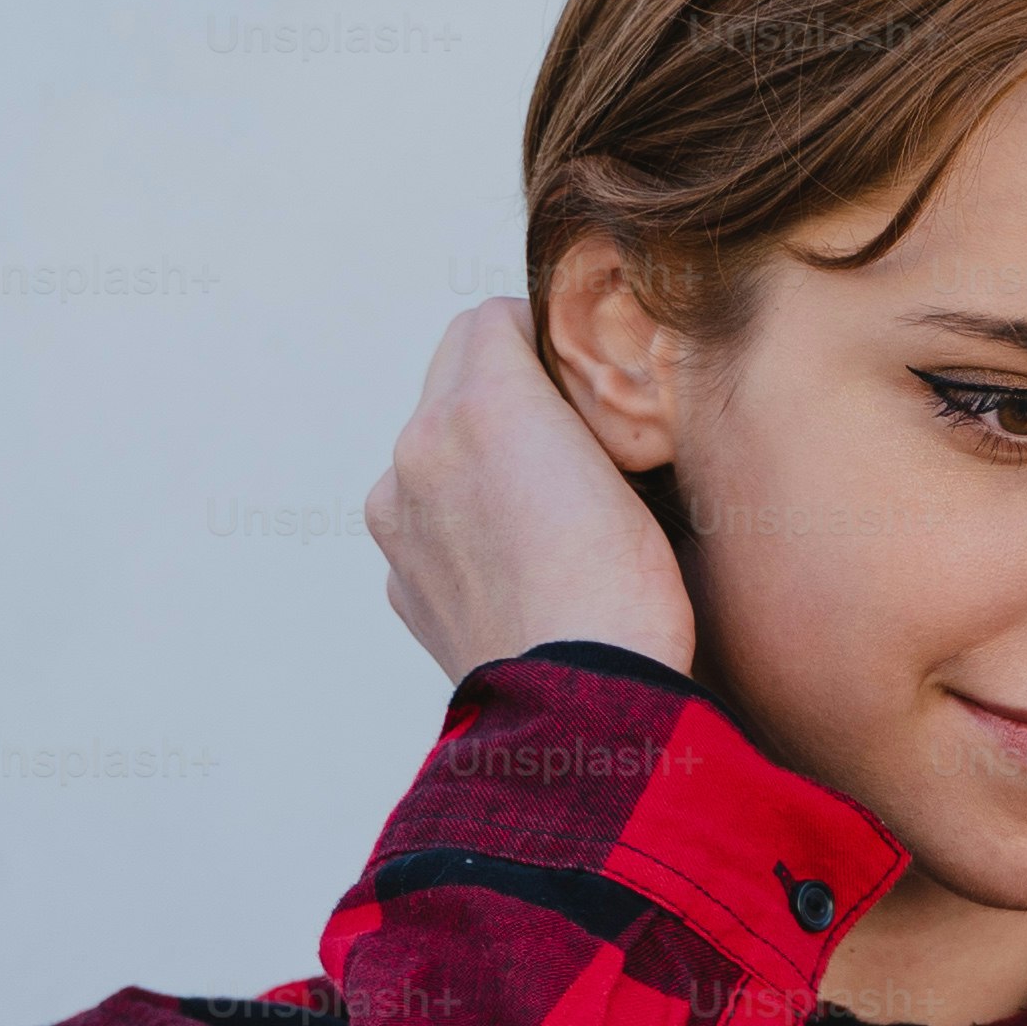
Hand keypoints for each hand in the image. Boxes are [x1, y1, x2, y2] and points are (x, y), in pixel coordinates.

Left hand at [362, 297, 694, 683]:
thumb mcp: (626, 464)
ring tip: (546, 509)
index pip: (494, 320)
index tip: (579, 374)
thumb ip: (575, 401)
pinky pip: (428, 521)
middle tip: (568, 435)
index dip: (544, 339)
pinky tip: (519, 562)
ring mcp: (400, 521)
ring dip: (479, 457)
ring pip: (436, 449)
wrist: (580, 706)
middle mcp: (417, 451)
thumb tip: (559, 386)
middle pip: (454, 373)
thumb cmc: (624, 593)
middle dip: (505, 390)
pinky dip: (463, 524)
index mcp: (474, 408)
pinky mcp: (401, 580)